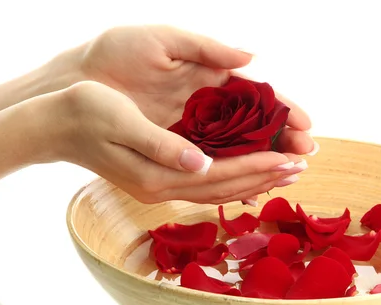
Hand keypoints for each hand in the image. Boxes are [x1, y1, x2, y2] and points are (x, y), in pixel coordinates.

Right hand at [53, 81, 304, 204]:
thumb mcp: (122, 122)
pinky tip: (247, 179)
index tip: (289, 159)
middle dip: (265, 176)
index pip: (221, 174)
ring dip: (253, 181)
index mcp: (158, 176)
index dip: (257, 166)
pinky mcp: (157, 179)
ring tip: (283, 172)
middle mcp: (162, 187)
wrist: (54, 126)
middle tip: (300, 167)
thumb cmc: (86, 114)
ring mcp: (160, 186)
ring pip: (218, 189)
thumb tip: (201, 161)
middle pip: (226, 187)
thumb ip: (163, 145)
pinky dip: (232, 181)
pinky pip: (205, 185)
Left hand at [78, 25, 316, 155]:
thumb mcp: (163, 42)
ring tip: (288, 171)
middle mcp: (203, 110)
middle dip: (280, 141)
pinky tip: (251, 186)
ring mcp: (188, 132)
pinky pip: (207, 167)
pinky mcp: (171, 150)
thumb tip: (251, 59)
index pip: (255, 98)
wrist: (74, 81)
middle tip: (306, 154)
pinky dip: (230, 176)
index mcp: (208, 79)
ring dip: (261, 162)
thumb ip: (206, 49)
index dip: (282, 110)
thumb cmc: (115, 53)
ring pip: (234, 151)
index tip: (306, 124)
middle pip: (251, 129)